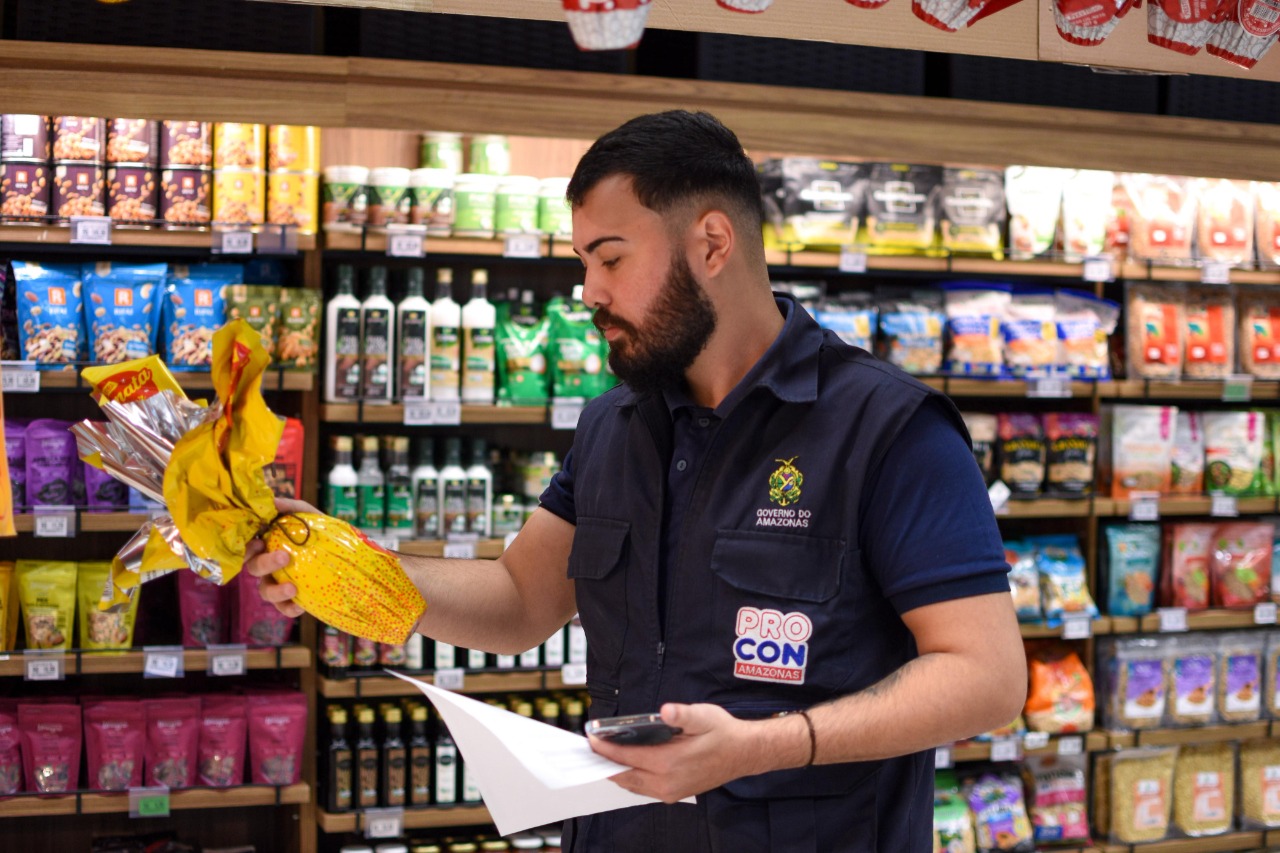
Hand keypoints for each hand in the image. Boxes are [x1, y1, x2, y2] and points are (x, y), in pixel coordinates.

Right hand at [242, 497, 320, 618]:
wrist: (345, 550)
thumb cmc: (318, 528)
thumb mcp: (307, 514)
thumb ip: (290, 507)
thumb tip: (272, 501)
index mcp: (266, 544)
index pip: (247, 547)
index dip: (246, 548)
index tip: (258, 543)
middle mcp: (267, 564)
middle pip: (253, 568)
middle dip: (265, 564)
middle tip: (283, 557)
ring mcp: (277, 582)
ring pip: (265, 591)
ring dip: (275, 591)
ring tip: (293, 588)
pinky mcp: (291, 598)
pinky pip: (284, 608)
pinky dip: (289, 609)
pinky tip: (300, 606)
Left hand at [588, 703, 762, 803]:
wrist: (742, 753)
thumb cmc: (722, 732)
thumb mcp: (704, 716)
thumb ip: (683, 714)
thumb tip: (668, 711)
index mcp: (670, 762)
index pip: (627, 757)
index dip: (606, 748)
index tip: (591, 739)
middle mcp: (666, 782)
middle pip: (624, 775)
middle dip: (605, 761)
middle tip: (590, 748)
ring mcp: (670, 791)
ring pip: (632, 784)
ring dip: (617, 770)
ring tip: (602, 755)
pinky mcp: (673, 794)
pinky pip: (643, 789)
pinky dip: (630, 777)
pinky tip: (625, 765)